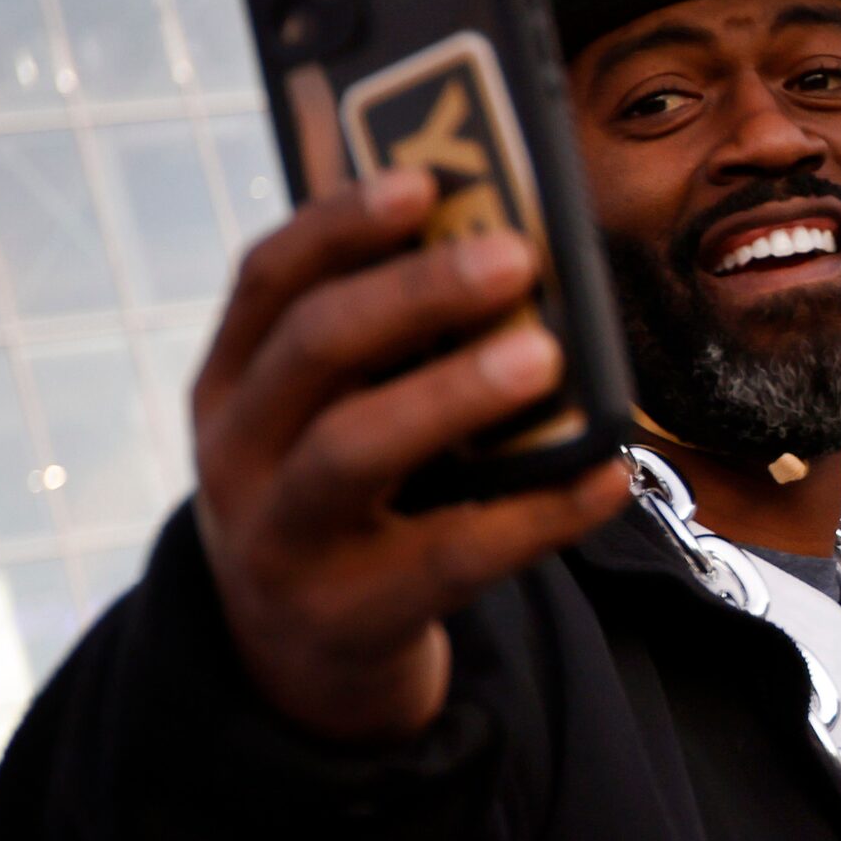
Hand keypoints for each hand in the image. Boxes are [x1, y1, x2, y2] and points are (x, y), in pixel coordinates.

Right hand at [191, 164, 629, 743]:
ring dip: (452, 393)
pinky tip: (607, 476)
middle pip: (313, 351)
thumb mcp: (329, 417)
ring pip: (354, 450)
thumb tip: (506, 249)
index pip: (268, 278)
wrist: (300, 656)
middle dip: (413, 295)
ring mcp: (283, 540)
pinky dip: (538, 514)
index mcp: (233, 381)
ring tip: (545, 357)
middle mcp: (237, 453)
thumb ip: (388, 348)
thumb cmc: (345, 495)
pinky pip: (453, 557)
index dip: (341, 223)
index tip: (424, 184)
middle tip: (515, 258)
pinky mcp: (352, 615)